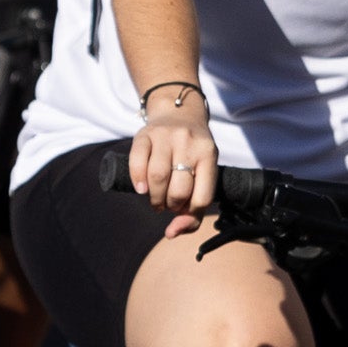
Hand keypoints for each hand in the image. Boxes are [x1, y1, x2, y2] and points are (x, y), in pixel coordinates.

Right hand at [125, 110, 219, 229]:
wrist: (179, 112)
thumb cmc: (191, 152)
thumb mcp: (202, 171)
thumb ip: (193, 206)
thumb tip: (172, 234)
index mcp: (209, 155)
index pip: (203, 197)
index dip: (189, 213)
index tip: (180, 211)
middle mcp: (190, 144)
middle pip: (179, 190)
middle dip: (170, 206)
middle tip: (165, 205)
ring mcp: (167, 137)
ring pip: (158, 177)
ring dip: (154, 198)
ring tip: (154, 200)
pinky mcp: (145, 134)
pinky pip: (138, 162)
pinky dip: (138, 180)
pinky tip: (141, 188)